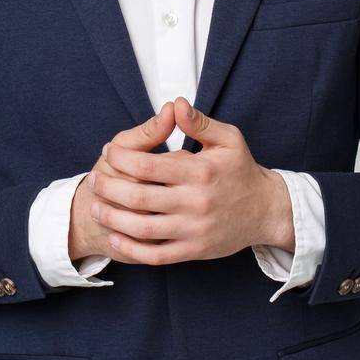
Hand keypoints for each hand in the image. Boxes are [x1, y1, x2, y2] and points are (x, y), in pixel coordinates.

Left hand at [89, 96, 293, 266]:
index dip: (121, 158)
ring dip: (113, 219)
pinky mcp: (194, 250)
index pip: (148, 166)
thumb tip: (175, 105)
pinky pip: (157, 254)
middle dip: (108, 188)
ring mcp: (194, 229)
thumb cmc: (242, 170)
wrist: (266, 210)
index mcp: (200, 171)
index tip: (108, 151)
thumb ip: (199, 122)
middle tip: (93, 180)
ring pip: (143, 229)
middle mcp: (195, 202)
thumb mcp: (228, 138)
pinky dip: (132, 248)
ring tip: (96, 208)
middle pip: (139, 198)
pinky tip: (117, 236)